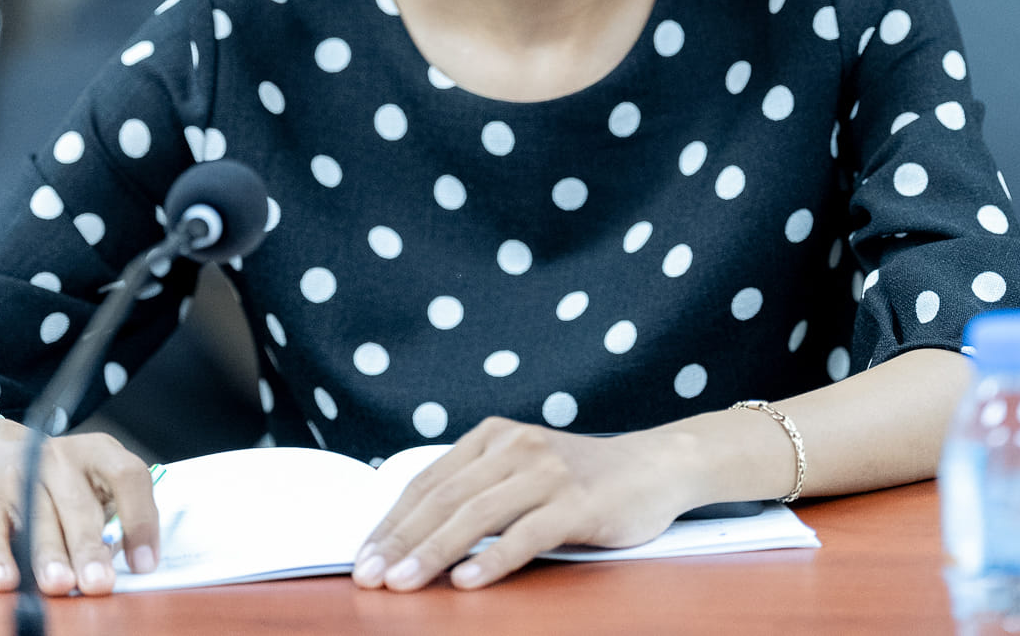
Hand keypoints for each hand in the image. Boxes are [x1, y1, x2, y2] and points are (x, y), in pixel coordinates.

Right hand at [0, 414, 159, 596]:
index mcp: (99, 452)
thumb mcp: (92, 484)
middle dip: (89, 548)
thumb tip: (123, 565)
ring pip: (38, 519)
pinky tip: (7, 579)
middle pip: (79, 506)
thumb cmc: (58, 480)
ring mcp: (21, 473)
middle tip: (98, 583)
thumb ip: (110, 518)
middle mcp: (61, 458)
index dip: (140, 520)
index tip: (143, 563)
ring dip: (50, 555)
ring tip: (60, 584)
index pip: (128, 477)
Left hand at [352, 418, 695, 591]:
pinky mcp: (577, 501)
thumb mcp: (523, 470)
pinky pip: (526, 533)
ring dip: (434, 552)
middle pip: (445, 498)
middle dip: (401, 541)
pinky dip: (492, 560)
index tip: (364, 557)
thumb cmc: (582, 479)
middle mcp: (516, 447)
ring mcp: (548, 471)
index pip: (429, 482)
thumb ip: (478, 490)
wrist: (656, 467)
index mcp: (493, 436)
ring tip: (404, 583)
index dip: (392, 522)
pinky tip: (466, 582)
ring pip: (477, 514)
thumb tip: (414, 537)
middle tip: (371, 576)